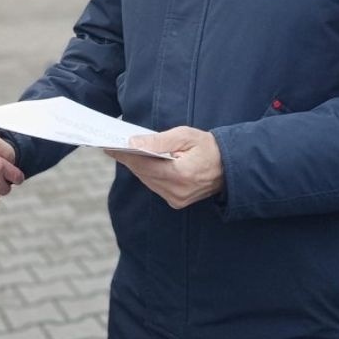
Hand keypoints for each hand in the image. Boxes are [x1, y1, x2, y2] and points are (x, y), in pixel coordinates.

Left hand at [105, 126, 223, 209]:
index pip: (144, 164)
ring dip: (136, 167)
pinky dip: (147, 174)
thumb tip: (133, 142)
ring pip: (147, 181)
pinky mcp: (177, 202)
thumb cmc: (208, 147)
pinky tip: (141, 162)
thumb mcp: (185, 136)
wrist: (230, 167)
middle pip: (143, 174)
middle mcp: (177, 192)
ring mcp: (177, 200)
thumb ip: (158, 140)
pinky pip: (155, 186)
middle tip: (112, 146)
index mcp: (180, 175)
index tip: (109, 146)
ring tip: (123, 152)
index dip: (125, 155)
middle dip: (128, 159)